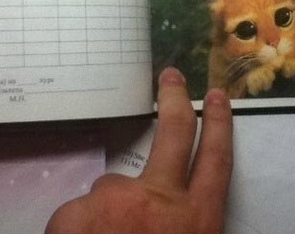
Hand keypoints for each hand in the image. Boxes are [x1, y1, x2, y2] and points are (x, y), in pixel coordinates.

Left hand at [45, 67, 233, 233]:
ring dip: (109, 213)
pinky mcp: (74, 211)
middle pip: (172, 134)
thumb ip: (183, 225)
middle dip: (175, 100)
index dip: (220, 126)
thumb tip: (175, 213)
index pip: (215, 162)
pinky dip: (81, 230)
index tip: (217, 96)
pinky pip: (80, 213)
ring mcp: (114, 202)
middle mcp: (158, 201)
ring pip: (113, 190)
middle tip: (171, 76)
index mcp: (195, 222)